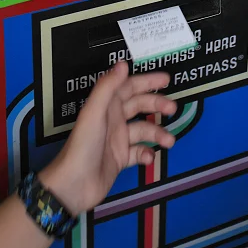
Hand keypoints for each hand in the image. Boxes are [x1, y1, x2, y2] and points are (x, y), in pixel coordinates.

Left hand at [39, 62, 175, 213]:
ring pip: (143, 130)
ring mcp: (117, 139)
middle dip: (157, 105)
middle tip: (173, 109)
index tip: (166, 79)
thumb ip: (108, 87)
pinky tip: (148, 158)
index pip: (129, 86)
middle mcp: (113, 119)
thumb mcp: (94, 112)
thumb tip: (123, 63)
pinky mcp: (120, 158)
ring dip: (157, 133)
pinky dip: (146, 153)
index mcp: (106, 105)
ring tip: (168, 141)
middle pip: (139, 106)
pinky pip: (139, 152)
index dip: (147, 81)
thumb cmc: (83, 145)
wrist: (74, 184)